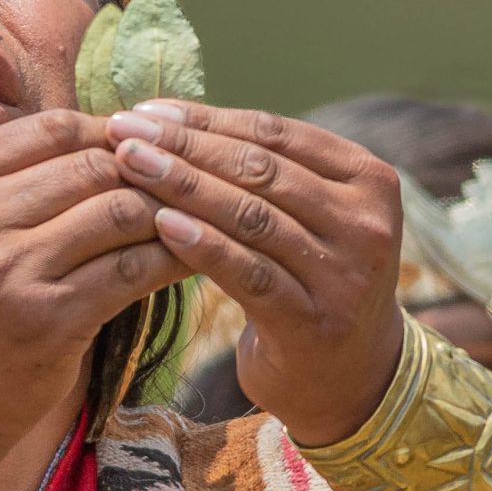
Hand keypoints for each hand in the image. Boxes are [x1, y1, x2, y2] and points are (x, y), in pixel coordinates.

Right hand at [0, 109, 178, 478]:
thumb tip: (114, 135)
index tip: (142, 148)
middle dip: (148, 170)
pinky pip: (132, 270)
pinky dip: (170, 259)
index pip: (54, 128)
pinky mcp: (49, 319)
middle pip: (93, 165)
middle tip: (183, 182)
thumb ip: (15, 177)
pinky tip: (189, 258)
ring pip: (120, 212)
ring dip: (168, 212)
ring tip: (193, 217)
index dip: (111, 132)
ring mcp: (12, 270)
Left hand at [107, 100, 407, 445]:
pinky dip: (202, 246)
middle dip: (184, 147)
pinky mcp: (314, 321)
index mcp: (369, 178)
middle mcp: (366, 222)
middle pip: (260, 171)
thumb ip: (265, 173)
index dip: (205, 119)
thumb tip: (170, 119)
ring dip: (182, 186)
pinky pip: (248, 273)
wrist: (352, 378)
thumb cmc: (310, 281)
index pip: (275, 134)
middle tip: (122, 132)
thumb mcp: (308, 217)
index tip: (145, 111)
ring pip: (251, 217)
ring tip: (128, 167)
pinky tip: (160, 225)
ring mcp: (346, 275)